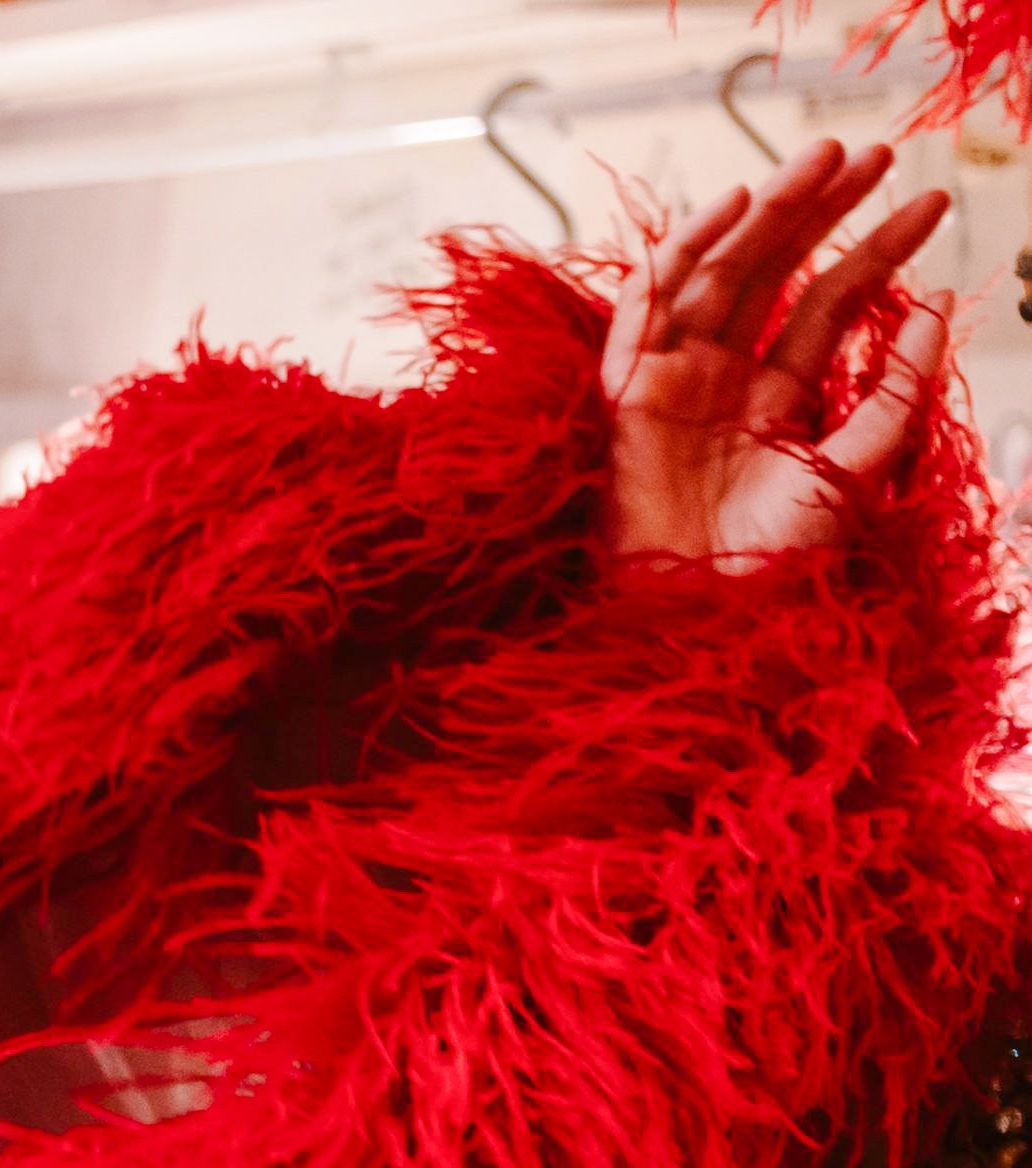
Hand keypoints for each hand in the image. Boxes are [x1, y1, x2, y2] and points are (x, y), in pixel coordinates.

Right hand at [606, 142, 948, 567]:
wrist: (700, 617)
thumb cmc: (771, 562)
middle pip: (775, 271)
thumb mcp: (856, 465)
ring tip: (821, 159)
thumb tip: (939, 306)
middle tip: (874, 150)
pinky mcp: (628, 397)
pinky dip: (678, 258)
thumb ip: (897, 389)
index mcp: (774, 400)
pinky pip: (646, 311)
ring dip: (766, 212)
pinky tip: (726, 210)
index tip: (933, 201)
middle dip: (821, 206)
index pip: (829, 304)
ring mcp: (673, 384)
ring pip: (720, 274)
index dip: (880, 249)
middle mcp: (722, 380)